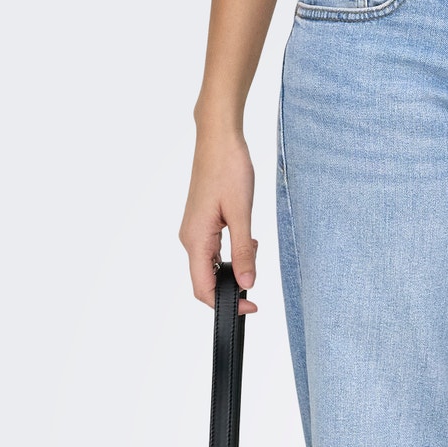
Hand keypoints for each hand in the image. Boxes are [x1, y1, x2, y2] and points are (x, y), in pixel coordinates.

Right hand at [179, 127, 258, 311]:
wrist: (219, 139)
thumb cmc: (228, 168)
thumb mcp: (242, 213)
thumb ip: (244, 252)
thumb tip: (248, 283)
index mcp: (195, 239)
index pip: (203, 288)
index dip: (226, 304)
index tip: (250, 307)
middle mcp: (190, 238)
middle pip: (207, 280)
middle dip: (233, 286)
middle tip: (257, 270)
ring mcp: (195, 231)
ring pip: (213, 266)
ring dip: (235, 266)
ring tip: (254, 246)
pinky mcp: (202, 224)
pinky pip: (215, 250)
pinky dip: (233, 253)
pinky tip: (248, 238)